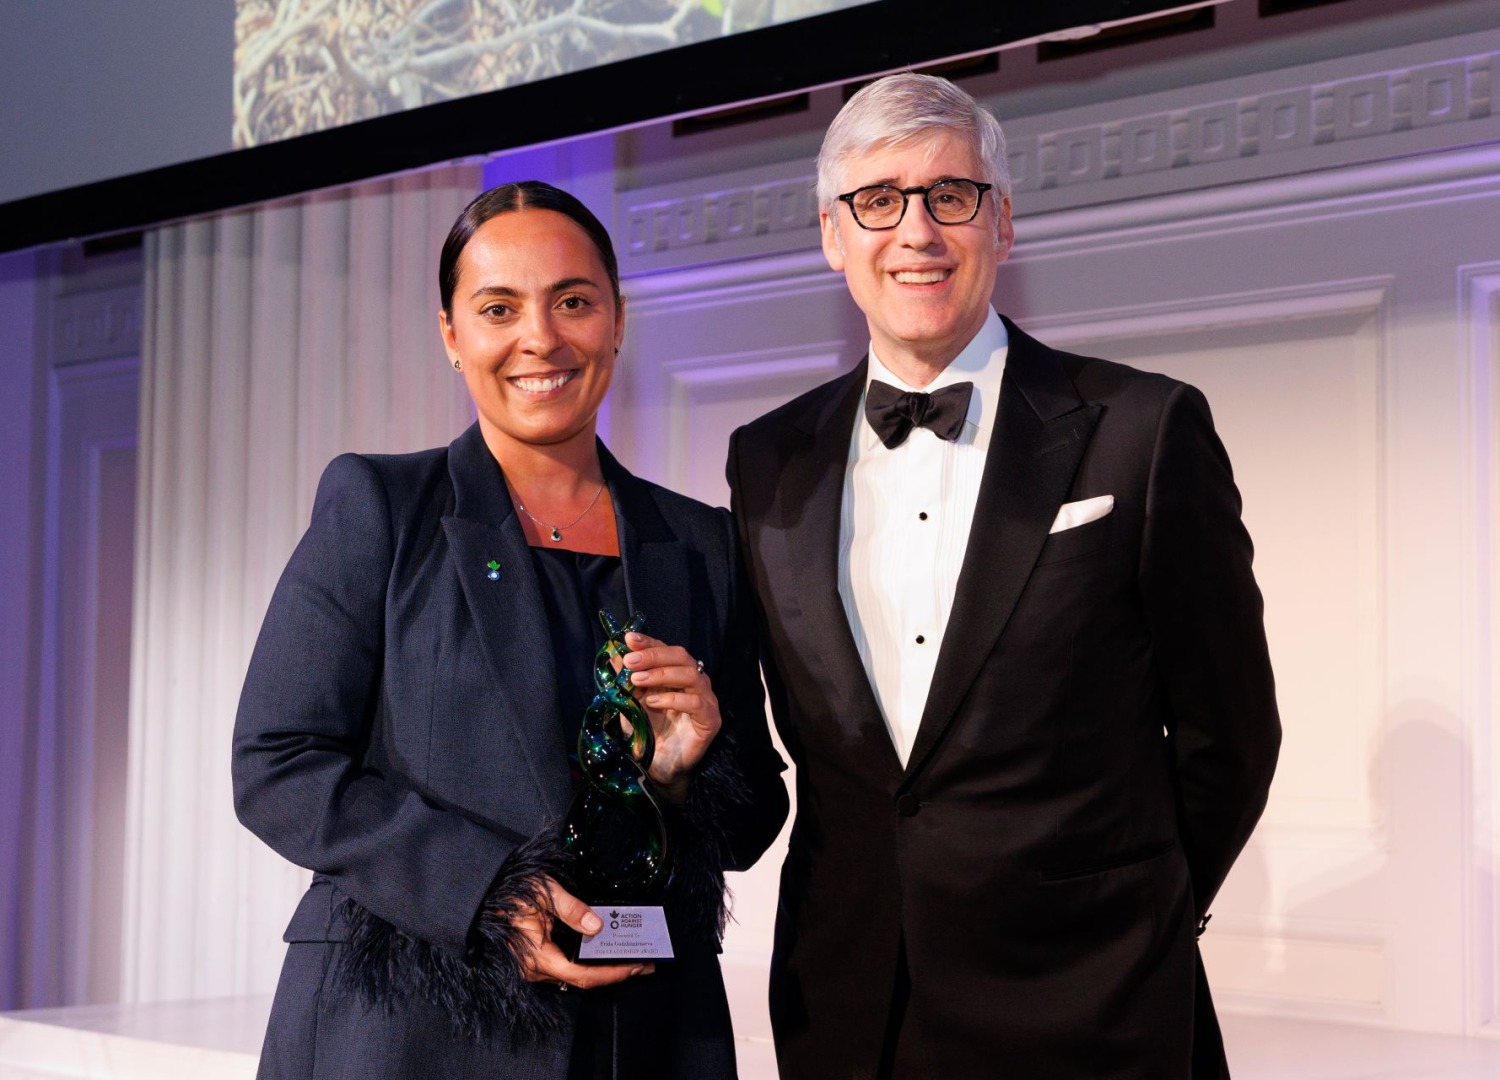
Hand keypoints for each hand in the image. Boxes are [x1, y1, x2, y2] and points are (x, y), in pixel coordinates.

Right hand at [513, 877, 653, 989]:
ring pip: (574, 975)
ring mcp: (534, 967)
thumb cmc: (511, 891)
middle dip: (613, 973)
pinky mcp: (536, 959)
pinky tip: (603, 953)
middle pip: (581, 979)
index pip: (581, 975)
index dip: (610, 974)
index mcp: (537, 956)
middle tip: (642, 964)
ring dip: (602, 969)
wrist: (487, 892)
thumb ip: (571, 909)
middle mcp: (535, 969)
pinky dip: (587, 963)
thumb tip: (597, 926)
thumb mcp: (544, 892)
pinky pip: (566, 967)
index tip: (634, 967)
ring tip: (629, 958)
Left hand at [622, 631, 720, 799]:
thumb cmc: (648, 732)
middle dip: (654, 655)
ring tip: (638, 680)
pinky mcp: (710, 720)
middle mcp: (695, 682)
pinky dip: (673, 699)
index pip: (666, 650)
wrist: (657, 766)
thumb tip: (614, 655)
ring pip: (691, 675)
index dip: (649, 642)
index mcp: (677, 674)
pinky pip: (696, 702)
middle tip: (631, 661)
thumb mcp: (631, 702)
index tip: (629, 639)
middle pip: (681, 656)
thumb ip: (626, 679)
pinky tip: (653, 702)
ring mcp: (706, 700)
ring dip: (661, 674)